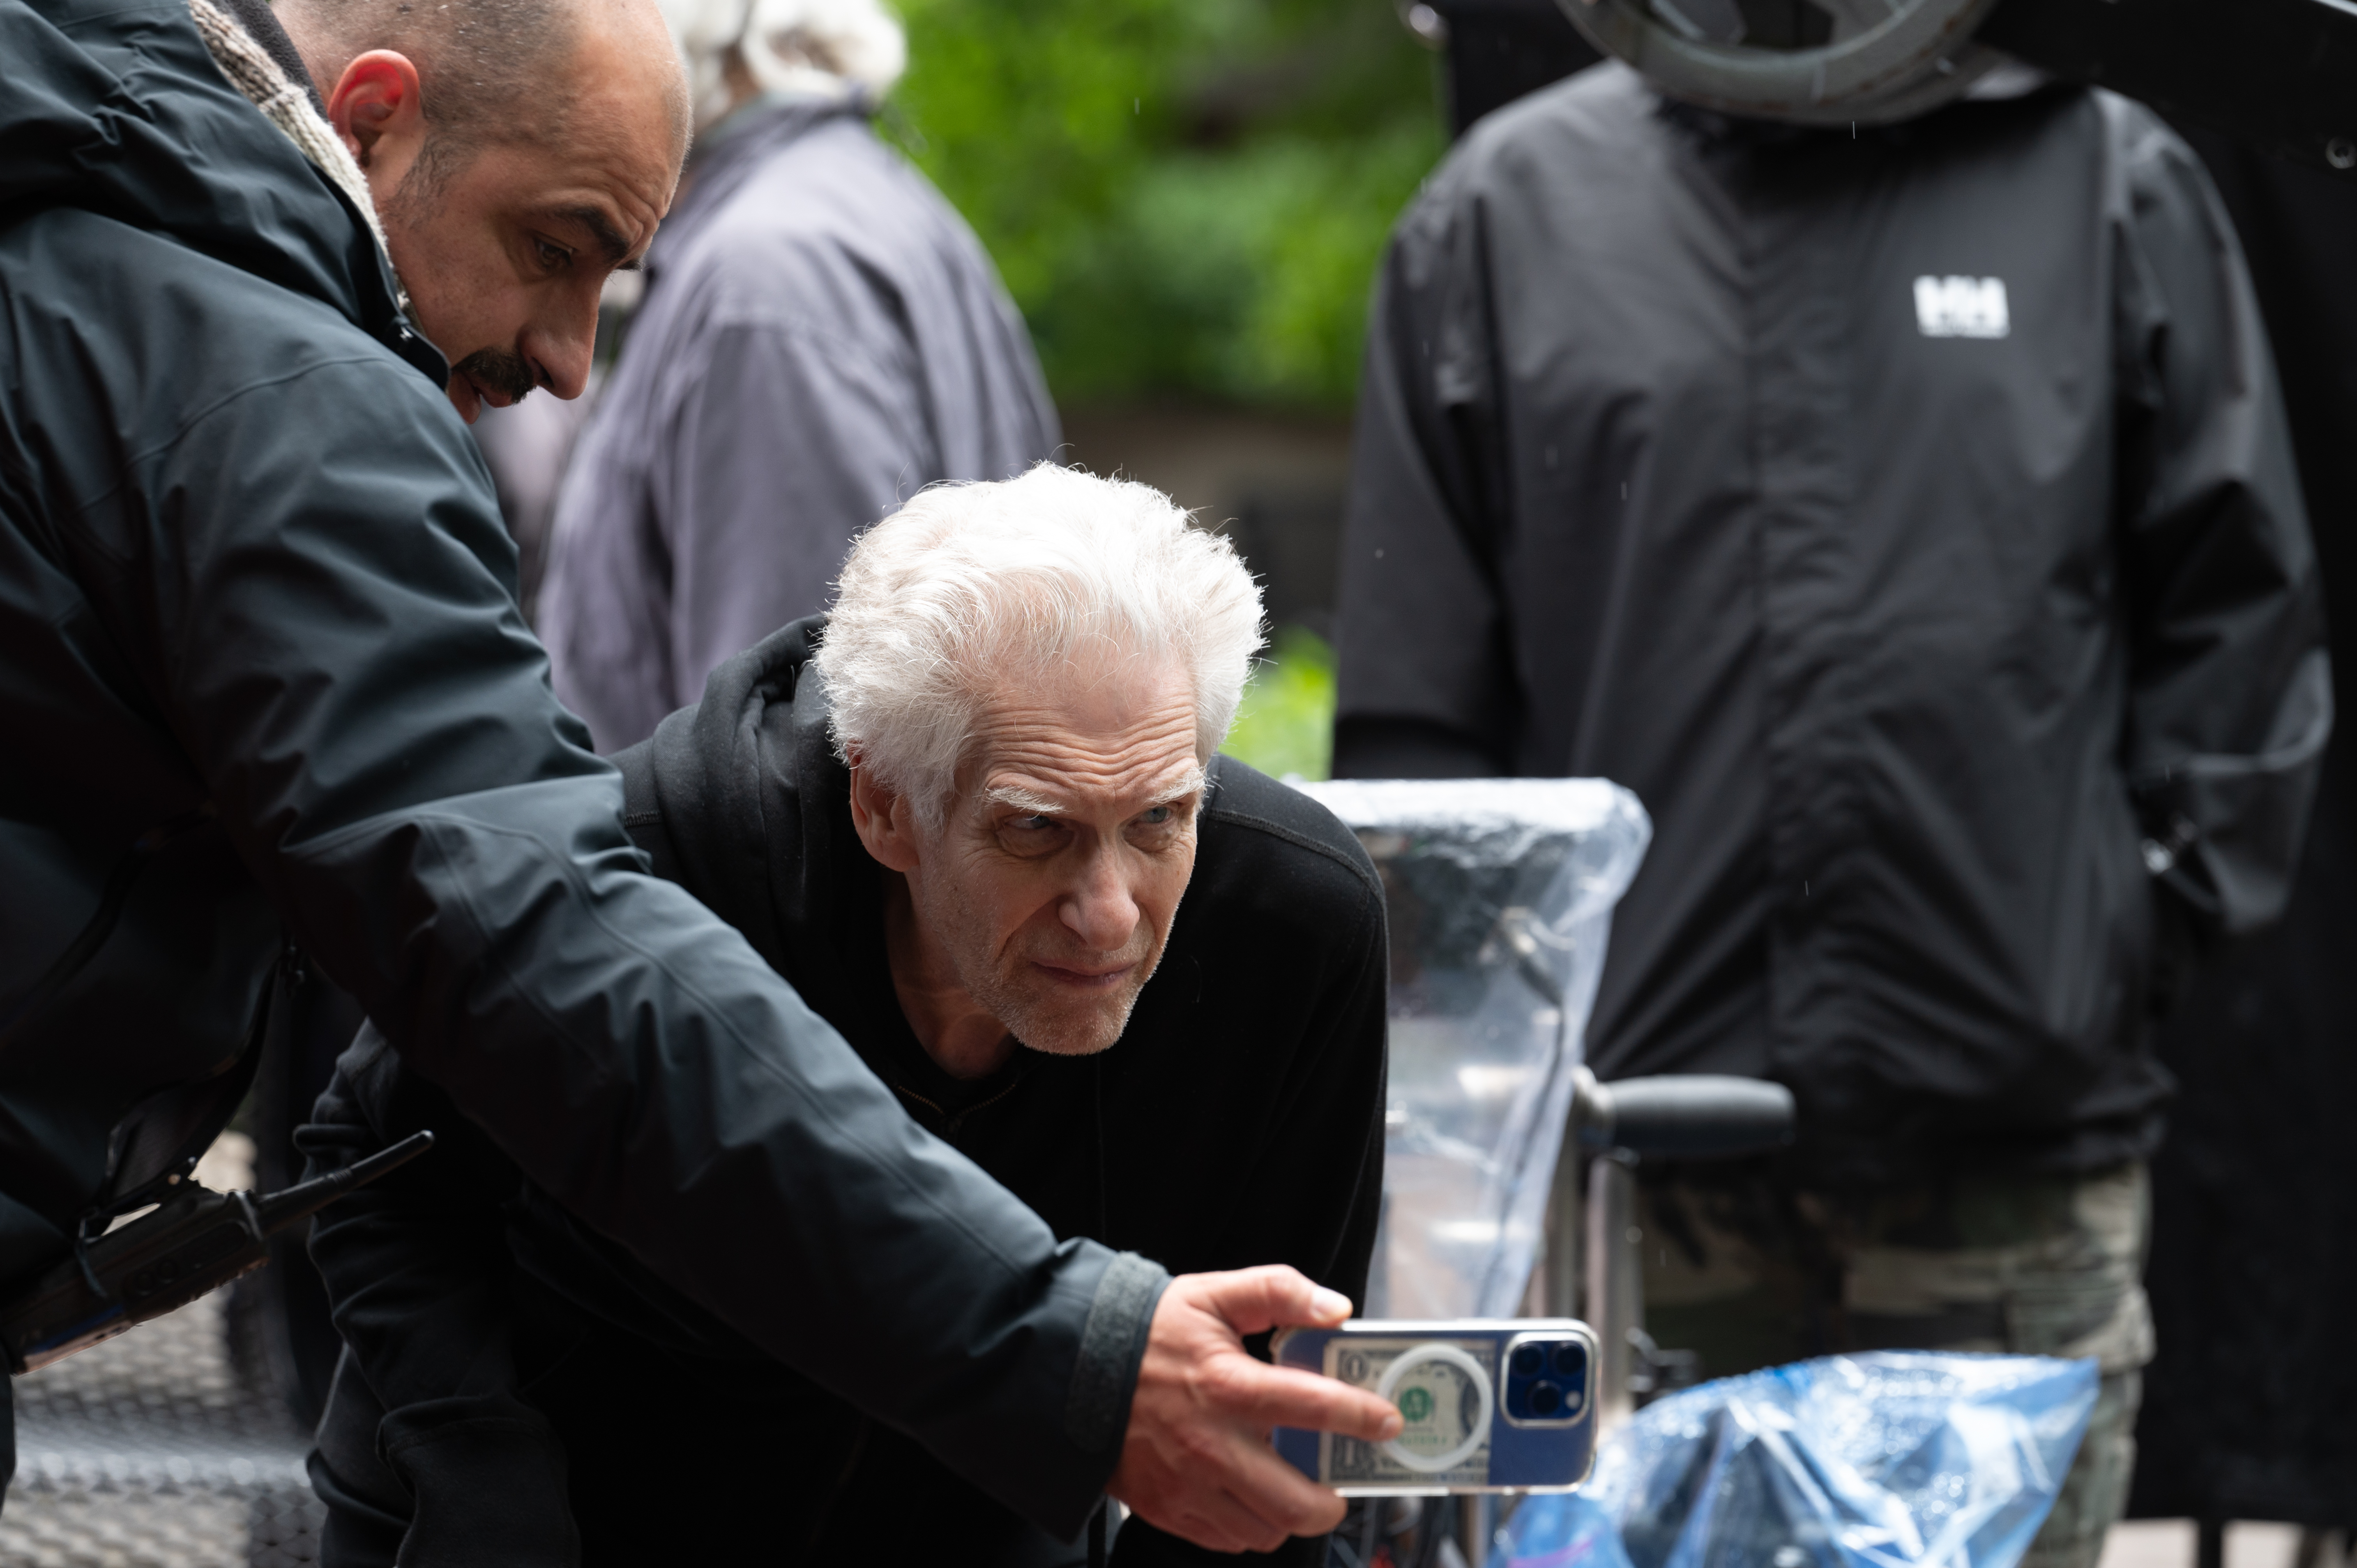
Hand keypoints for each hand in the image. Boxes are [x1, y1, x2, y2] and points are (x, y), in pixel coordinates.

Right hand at [1108, 1265, 1402, 1552]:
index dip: (1361, 1417)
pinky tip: (1248, 1495)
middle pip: (1295, 1502)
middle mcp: (1211, 1445)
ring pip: (1264, 1531)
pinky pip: (1227, 1540)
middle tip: (1339, 1482)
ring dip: (1289, 1516)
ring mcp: (1187, 1485)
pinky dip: (1249, 1526)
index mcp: (1227, 1386)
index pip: (1314, 1408)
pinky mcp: (1167, 1510)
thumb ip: (1277, 1291)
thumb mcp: (1211, 1295)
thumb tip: (1335, 1308)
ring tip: (1292, 1488)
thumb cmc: (1146, 1332)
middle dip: (1332, 1501)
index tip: (1388, 1422)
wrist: (1071, 1371)